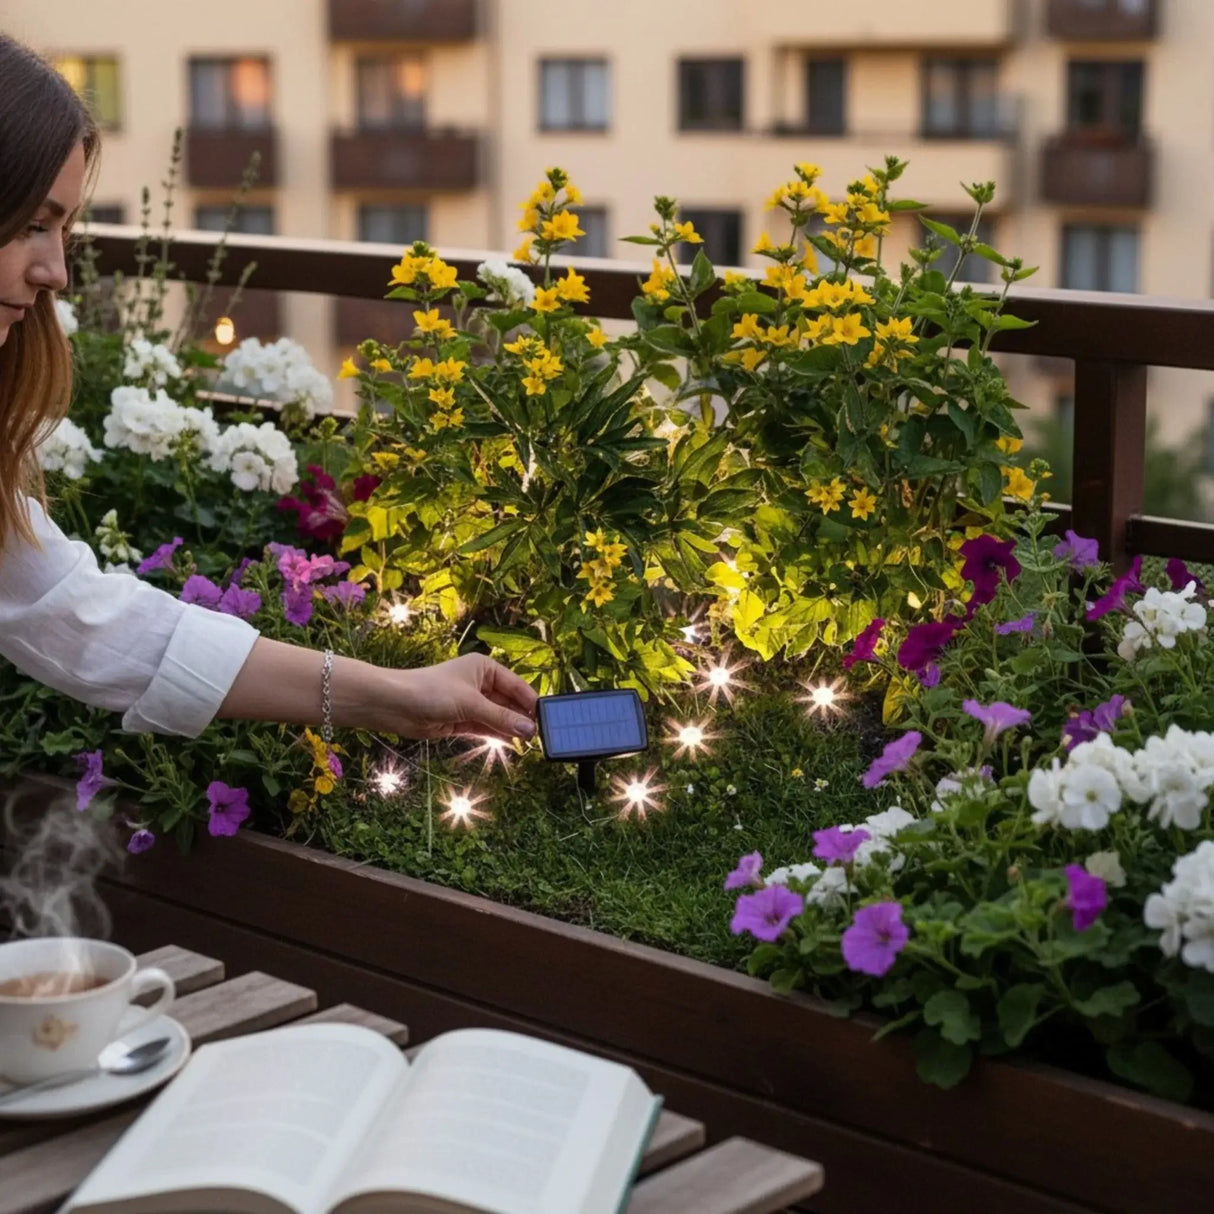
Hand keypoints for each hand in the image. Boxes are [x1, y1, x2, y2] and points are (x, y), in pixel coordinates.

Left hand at [375, 654, 537, 741]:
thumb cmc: (430, 691)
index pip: (516, 686)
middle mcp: (480, 684)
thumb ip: (500, 718)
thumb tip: (528, 729)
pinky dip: (497, 735)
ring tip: (529, 744)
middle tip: (540, 737)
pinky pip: (486, 728)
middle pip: (509, 703)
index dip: (531, 703)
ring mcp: (471, 703)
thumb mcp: (471, 704)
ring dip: (510, 729)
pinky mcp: (461, 721)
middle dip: (522, 719)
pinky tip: (512, 744)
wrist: (394, 705)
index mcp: (485, 668)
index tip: (546, 719)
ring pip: (498, 717)